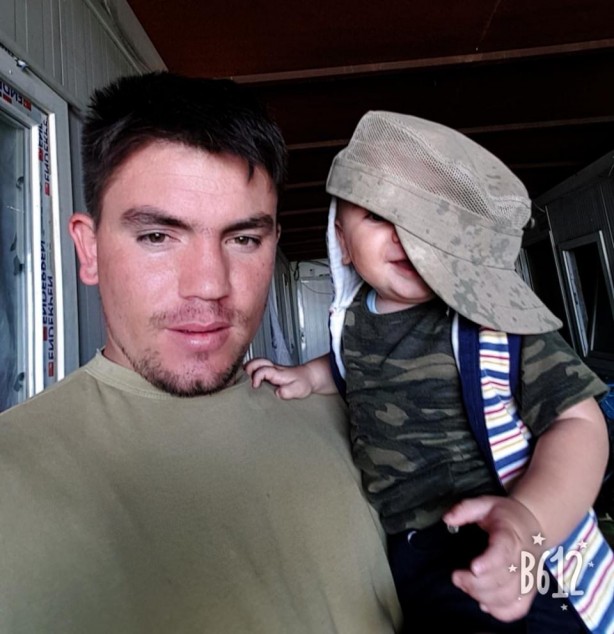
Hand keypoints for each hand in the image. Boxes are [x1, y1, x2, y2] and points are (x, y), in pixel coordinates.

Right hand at [244, 358, 314, 398]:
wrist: (309, 377)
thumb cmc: (303, 383)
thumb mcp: (298, 390)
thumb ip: (287, 392)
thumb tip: (277, 393)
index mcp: (277, 372)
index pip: (263, 370)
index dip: (256, 377)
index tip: (255, 387)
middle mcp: (273, 368)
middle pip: (256, 362)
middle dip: (247, 369)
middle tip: (244, 381)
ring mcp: (271, 369)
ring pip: (256, 362)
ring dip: (248, 369)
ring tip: (244, 380)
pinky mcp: (271, 371)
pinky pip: (258, 367)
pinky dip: (251, 370)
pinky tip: (250, 380)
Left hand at [442, 495, 542, 621]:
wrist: (534, 524)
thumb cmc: (505, 515)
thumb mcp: (485, 504)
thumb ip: (465, 509)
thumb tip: (447, 519)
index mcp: (511, 536)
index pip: (504, 551)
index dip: (490, 562)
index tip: (473, 568)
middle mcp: (524, 559)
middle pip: (503, 580)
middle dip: (475, 583)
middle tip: (456, 577)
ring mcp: (529, 577)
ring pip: (509, 597)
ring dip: (483, 597)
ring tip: (465, 586)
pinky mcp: (530, 590)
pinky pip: (518, 609)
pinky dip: (500, 611)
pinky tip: (483, 602)